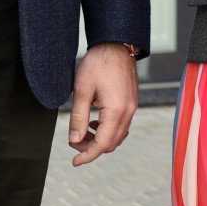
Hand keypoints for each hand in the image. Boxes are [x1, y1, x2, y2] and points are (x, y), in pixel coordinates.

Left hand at [68, 42, 138, 165]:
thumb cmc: (99, 63)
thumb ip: (78, 118)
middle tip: (74, 142)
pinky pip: (122, 125)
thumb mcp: (82, 90)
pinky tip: (95, 122)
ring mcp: (132, 107)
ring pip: (118, 136)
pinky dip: (108, 130)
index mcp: (116, 110)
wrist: (116, 44)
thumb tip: (75, 140)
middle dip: (92, 148)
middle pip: (112, 144)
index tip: (75, 162)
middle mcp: (128, 112)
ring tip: (83, 132)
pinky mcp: (131, 102)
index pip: (103, 144)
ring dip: (101, 140)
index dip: (87, 156)